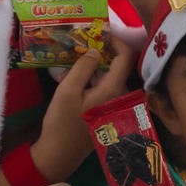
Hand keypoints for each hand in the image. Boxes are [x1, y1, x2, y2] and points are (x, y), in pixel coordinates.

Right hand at [31, 36, 138, 182]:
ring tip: (76, 53)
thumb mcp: (67, 91)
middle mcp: (119, 96)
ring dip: (96, 63)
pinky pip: (104, 86)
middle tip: (84, 39)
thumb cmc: (61, 123)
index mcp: (113, 90)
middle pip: (119, 65)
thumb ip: (83, 67)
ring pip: (110, 75)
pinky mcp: (106, 109)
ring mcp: (114, 103)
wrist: (59, 154)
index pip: (126, 57)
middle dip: (104, 50)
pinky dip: (93, 76)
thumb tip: (95, 50)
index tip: (101, 31)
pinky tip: (75, 73)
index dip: (117, 40)